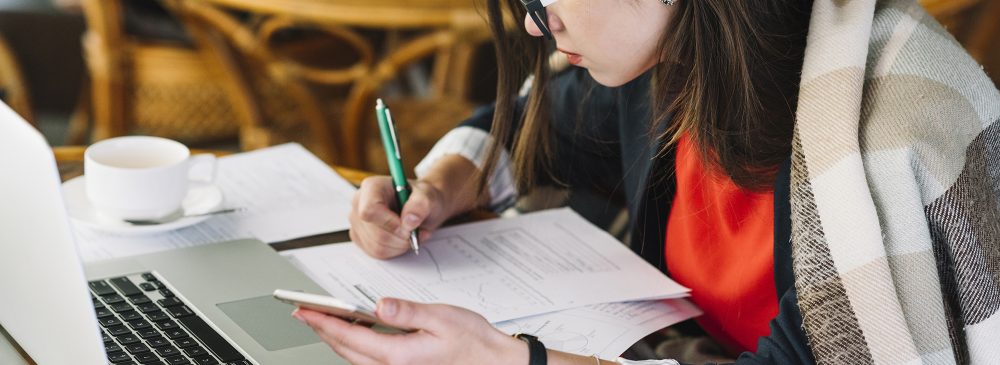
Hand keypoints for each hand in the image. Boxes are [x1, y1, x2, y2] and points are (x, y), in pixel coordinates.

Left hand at [294, 298, 525, 364]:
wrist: (493, 364)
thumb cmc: (473, 343)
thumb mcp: (441, 317)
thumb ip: (406, 312)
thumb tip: (378, 306)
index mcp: (398, 355)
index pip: (349, 337)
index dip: (323, 322)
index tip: (304, 310)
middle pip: (345, 350)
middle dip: (322, 330)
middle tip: (304, 313)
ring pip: (354, 357)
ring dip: (337, 339)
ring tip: (323, 320)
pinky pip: (368, 360)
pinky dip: (355, 345)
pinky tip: (355, 333)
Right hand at [349, 176, 450, 258]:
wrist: (420, 208)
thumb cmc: (420, 199)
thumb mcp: (428, 196)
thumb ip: (421, 205)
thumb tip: (409, 220)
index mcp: (372, 187)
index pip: (369, 210)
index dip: (389, 223)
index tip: (407, 226)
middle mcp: (359, 203)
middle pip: (374, 233)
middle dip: (400, 237)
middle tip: (416, 231)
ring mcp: (357, 222)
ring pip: (376, 246)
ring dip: (400, 245)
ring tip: (412, 233)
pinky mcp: (360, 237)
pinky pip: (376, 253)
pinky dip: (394, 250)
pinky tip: (402, 239)